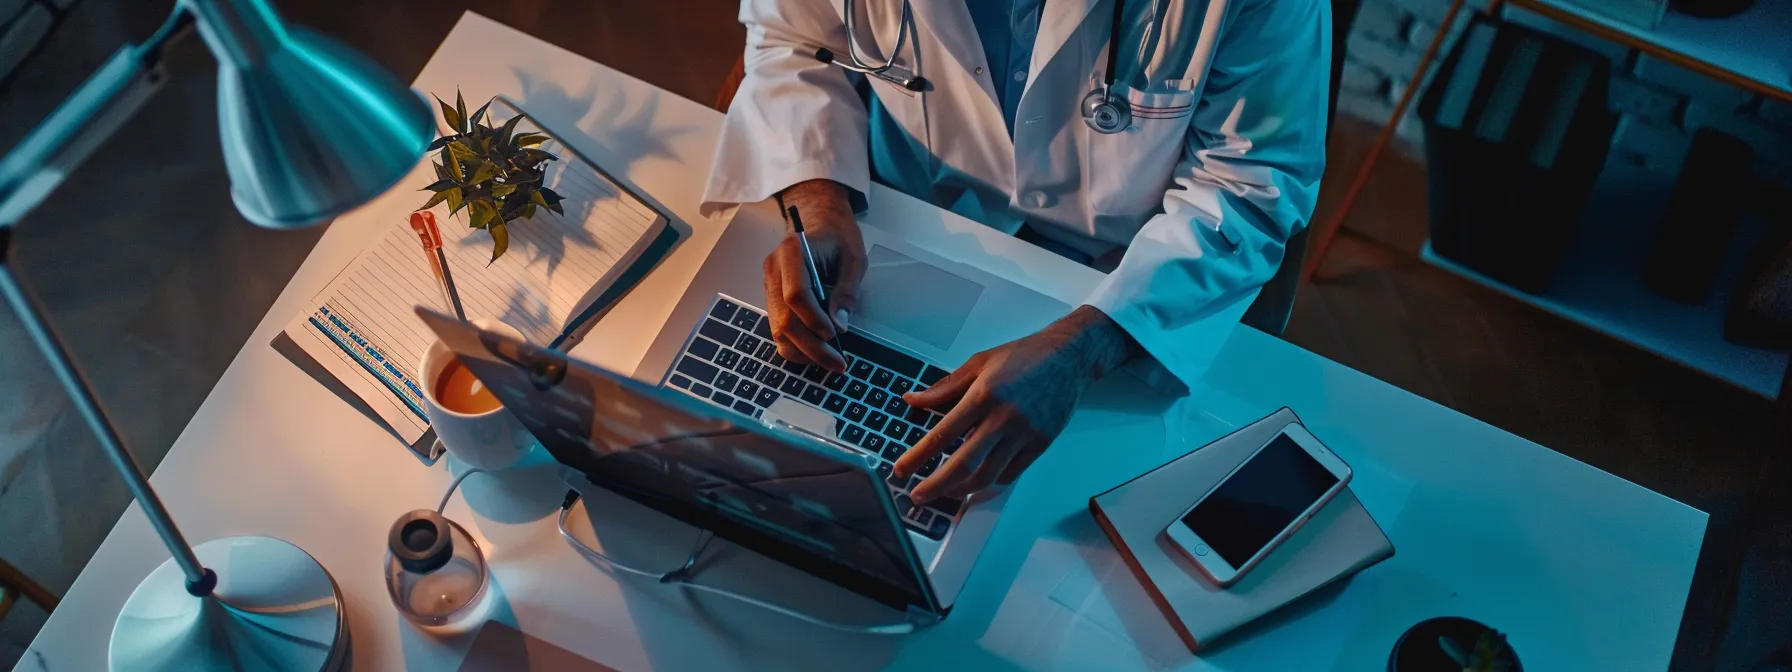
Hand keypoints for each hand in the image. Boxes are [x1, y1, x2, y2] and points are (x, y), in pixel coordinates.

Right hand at [763, 180, 864, 371]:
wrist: (818, 220)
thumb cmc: (837, 236)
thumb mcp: (854, 259)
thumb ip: (847, 292)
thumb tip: (840, 326)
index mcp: (792, 252)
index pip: (796, 294)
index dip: (814, 320)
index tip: (835, 335)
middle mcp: (774, 269)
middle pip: (784, 318)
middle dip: (811, 346)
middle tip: (837, 363)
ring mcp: (769, 284)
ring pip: (777, 328)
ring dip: (802, 350)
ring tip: (829, 361)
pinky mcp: (772, 297)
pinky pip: (778, 326)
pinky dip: (796, 343)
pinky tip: (817, 351)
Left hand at [893, 306, 1139, 502]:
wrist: (1068, 358)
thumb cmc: (1022, 356)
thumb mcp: (979, 363)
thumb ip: (944, 387)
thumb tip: (912, 400)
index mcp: (983, 395)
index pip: (943, 433)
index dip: (918, 456)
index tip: (900, 470)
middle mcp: (1004, 417)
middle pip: (964, 464)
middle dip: (936, 485)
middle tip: (917, 495)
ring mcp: (1024, 434)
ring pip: (988, 475)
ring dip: (962, 490)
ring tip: (944, 492)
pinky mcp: (1040, 444)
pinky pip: (1011, 473)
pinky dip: (991, 483)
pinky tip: (976, 483)